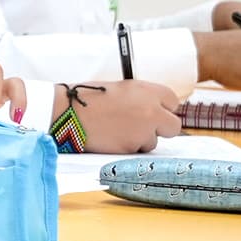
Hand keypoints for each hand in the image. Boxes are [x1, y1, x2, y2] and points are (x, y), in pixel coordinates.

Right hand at [60, 79, 184, 153]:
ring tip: (117, 131)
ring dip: (140, 139)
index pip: (173, 102)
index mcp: (147, 90)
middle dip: (161, 128)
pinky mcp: (131, 148)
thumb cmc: (87, 98)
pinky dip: (126, 147)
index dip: (162, 108)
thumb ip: (141, 98)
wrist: (67, 113)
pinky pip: (136, 150)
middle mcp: (151, 110)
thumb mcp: (120, 89)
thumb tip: (153, 109)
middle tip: (145, 127)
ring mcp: (143, 131)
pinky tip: (111, 138)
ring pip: (153, 141)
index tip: (153, 111)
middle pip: (173, 126)